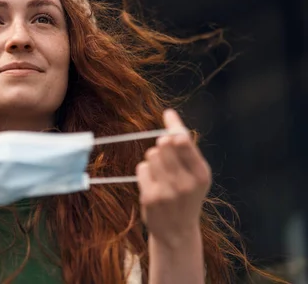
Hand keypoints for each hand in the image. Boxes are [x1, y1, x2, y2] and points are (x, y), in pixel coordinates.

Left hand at [136, 109, 211, 247]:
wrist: (178, 231)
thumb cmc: (187, 195)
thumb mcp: (195, 174)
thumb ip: (185, 148)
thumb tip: (169, 114)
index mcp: (201, 174)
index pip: (184, 142)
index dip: (173, 126)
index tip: (167, 114)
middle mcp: (186, 183)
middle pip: (163, 145)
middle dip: (163, 146)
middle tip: (168, 159)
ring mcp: (167, 191)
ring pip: (151, 155)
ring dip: (154, 161)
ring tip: (163, 176)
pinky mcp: (150, 197)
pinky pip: (142, 168)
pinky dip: (145, 173)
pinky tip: (154, 186)